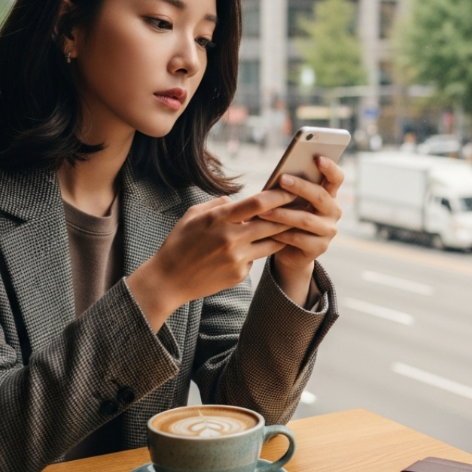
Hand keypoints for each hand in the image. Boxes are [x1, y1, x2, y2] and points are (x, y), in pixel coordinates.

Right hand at [128, 188, 296, 330]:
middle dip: (289, 214)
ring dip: (282, 233)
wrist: (168, 281)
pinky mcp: (239, 274)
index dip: (278, 196)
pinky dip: (259, 251)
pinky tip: (259, 247)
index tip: (291, 190)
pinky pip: (257, 259)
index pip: (257, 203)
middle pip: (271, 223)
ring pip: (271, 242)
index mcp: (219, 219)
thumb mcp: (192, 216)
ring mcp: (236, 258)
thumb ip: (218, 206)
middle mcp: (230, 238)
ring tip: (292, 225)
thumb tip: (237, 201)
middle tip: (303, 206)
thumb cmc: (179, 243)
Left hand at [257, 156, 343, 302]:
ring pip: (306, 219)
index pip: (336, 178)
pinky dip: (280, 233)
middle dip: (300, 186)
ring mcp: (328, 231)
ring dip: (283, 214)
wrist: (291, 252)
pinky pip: (298, 238)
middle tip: (281, 179)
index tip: (318, 157)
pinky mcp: (319, 248)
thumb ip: (292, 190)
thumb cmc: (288, 219)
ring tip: (263, 211)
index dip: (330, 168)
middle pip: (320, 196)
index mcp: (329, 196)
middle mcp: (333, 212)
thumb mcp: (292, 202)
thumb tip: (280, 176)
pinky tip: (266, 230)